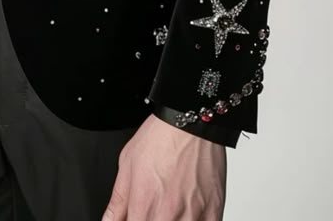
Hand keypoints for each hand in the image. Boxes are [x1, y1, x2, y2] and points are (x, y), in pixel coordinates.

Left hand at [102, 113, 226, 219]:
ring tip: (173, 203)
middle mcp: (167, 216)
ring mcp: (193, 216)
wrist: (191, 121)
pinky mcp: (214, 212)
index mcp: (143, 206)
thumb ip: (118, 201)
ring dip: (175, 220)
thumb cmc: (160, 137)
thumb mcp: (127, 164)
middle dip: (154, 218)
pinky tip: (189, 210)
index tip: (138, 214)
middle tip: (156, 205)